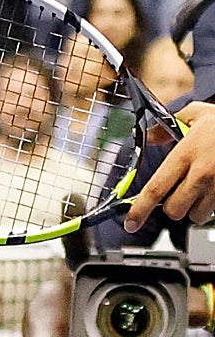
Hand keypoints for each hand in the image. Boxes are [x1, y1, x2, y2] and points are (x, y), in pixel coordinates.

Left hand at [125, 101, 214, 230]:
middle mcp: (201, 174)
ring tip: (197, 187)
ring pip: (196, 215)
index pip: (156, 188)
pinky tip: (212, 187)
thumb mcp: (193, 114)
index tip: (130, 223)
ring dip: (192, 207)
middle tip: (175, 190)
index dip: (140, 209)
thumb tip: (149, 138)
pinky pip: (214, 212)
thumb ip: (166, 128)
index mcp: (186, 154)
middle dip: (170, 205)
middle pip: (174, 209)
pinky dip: (210, 205)